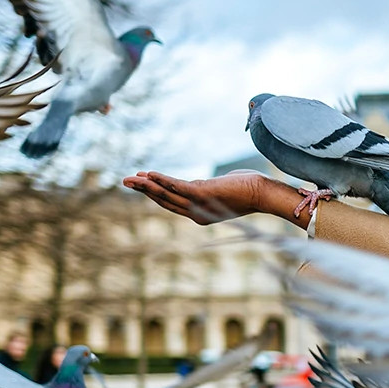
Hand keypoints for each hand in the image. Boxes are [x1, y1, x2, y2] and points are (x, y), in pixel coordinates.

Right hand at [122, 171, 302, 226]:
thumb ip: (205, 189)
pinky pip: (177, 187)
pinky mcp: (203, 194)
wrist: (263, 193)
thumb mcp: (220, 190)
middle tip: (125, 180)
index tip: (140, 182)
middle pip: (164, 201)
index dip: (153, 193)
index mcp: (199, 213)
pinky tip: (149, 174)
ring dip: (147, 186)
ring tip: (131, 178)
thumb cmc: (247, 189)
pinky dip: (162, 181)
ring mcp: (199, 204)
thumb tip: (198, 184)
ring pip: (167, 195)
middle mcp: (196, 213)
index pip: (171, 203)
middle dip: (144, 190)